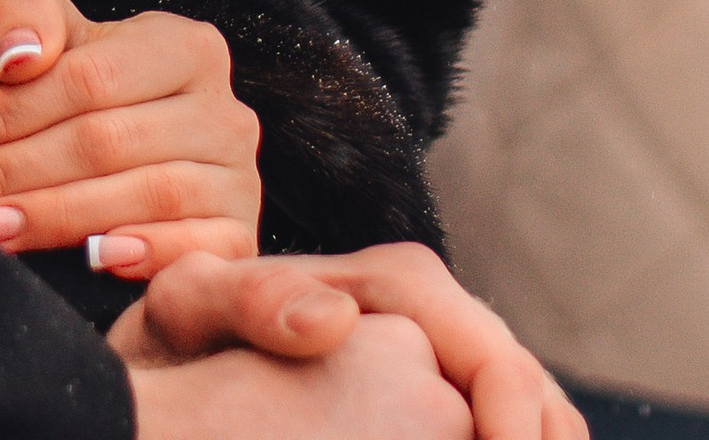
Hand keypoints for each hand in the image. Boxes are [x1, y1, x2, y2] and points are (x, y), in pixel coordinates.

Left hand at [0, 0, 261, 269]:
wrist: (150, 144)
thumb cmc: (93, 87)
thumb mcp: (60, 34)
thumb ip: (28, 16)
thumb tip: (15, 57)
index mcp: (187, 47)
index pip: (85, 79)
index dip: (1, 112)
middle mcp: (225, 111)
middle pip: (102, 142)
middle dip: (7, 172)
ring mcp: (240, 177)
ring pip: (140, 196)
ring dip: (51, 218)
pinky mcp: (242, 236)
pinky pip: (197, 249)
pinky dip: (145, 253)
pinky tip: (90, 260)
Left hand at [114, 249, 580, 439]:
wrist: (167, 368)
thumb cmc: (179, 339)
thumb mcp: (192, 305)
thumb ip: (254, 298)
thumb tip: (338, 319)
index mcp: (400, 284)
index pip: (495, 361)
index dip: (514, 424)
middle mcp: (436, 316)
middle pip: (532, 397)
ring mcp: (444, 361)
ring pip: (540, 421)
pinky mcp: (441, 404)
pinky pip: (511, 435)